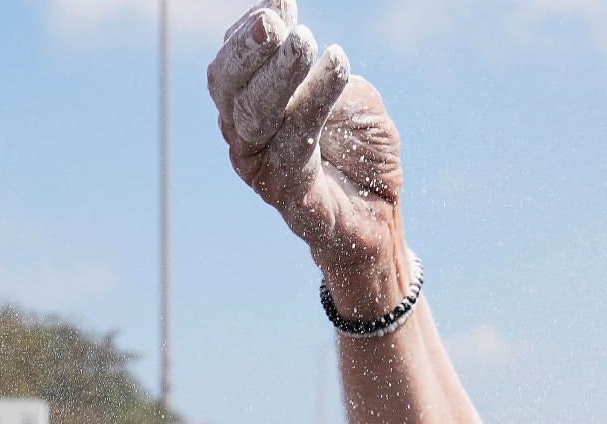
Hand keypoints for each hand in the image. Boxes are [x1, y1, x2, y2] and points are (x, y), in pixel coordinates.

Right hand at [211, 1, 409, 316]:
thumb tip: (298, 37)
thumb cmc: (360, 155)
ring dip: (280, 74)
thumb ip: (327, 73)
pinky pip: (293, 146)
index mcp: (249, 110)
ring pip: (255, 115)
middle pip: (228, 88)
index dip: (247, 31)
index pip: (231, 65)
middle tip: (277, 23)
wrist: (378, 219)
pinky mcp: (289, 194)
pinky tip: (337, 66)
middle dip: (249, 50)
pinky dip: (313, 102)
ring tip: (306, 43)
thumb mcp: (354, 99)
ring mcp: (262, 169)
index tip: (280, 2)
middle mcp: (245, 139)